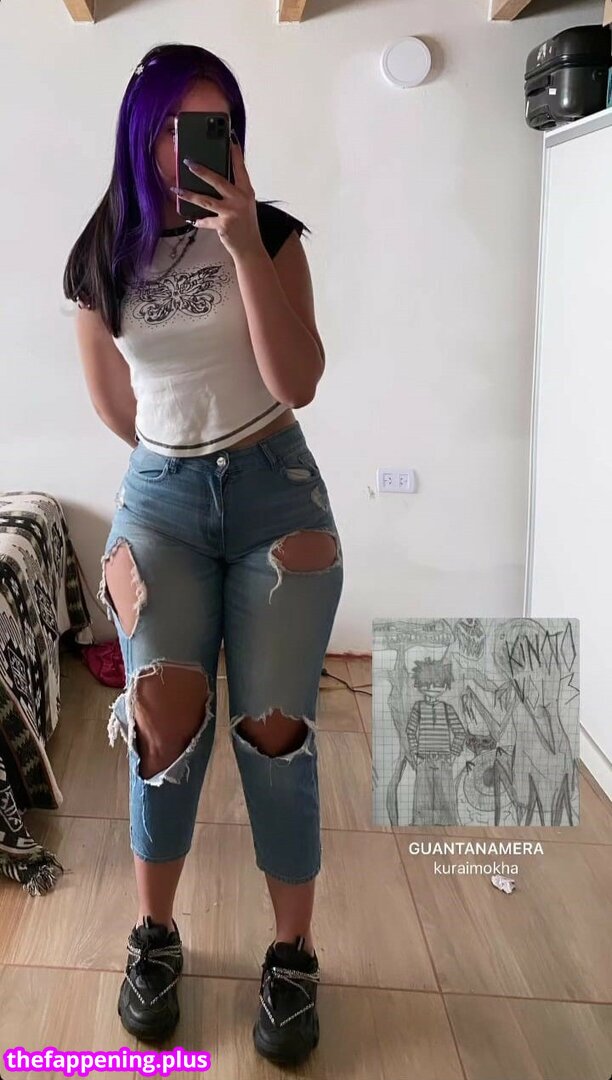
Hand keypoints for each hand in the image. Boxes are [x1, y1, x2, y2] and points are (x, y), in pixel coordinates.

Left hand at [171, 137, 263, 261]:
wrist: (250, 248)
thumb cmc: (246, 225)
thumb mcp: (244, 204)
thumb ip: (234, 191)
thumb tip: (214, 178)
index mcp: (246, 191)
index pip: (240, 167)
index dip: (235, 152)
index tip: (230, 138)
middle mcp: (240, 199)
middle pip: (218, 180)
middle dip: (201, 170)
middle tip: (188, 162)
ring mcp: (232, 212)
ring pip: (205, 200)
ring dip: (189, 194)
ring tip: (177, 189)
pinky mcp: (223, 225)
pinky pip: (205, 220)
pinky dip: (198, 221)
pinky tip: (192, 219)